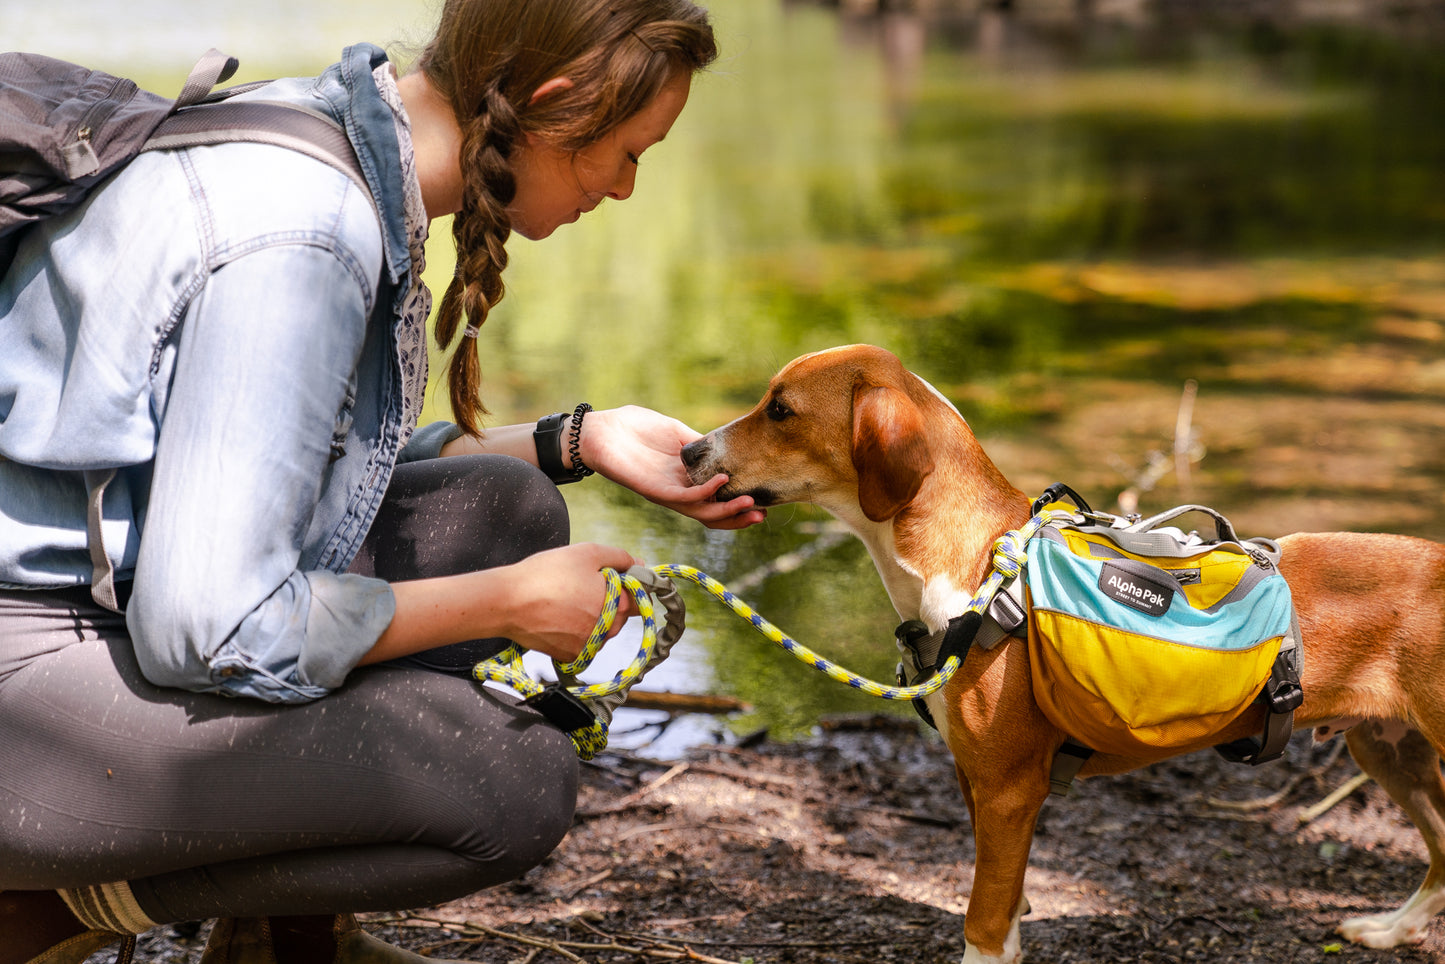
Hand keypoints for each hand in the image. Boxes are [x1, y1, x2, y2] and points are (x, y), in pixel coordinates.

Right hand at [502, 542, 641, 661]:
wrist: (508, 602)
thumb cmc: (548, 573)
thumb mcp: (587, 553)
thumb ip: (620, 557)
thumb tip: (640, 566)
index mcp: (616, 606)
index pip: (636, 599)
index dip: (625, 585)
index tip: (607, 577)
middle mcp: (606, 632)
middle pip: (617, 615)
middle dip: (605, 600)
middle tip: (579, 585)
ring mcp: (588, 647)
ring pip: (599, 629)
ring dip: (590, 616)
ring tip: (563, 599)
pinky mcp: (569, 656)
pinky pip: (581, 642)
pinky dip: (573, 631)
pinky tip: (555, 616)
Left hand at [578, 406, 765, 529]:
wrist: (600, 430)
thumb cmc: (635, 428)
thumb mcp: (676, 433)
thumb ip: (701, 444)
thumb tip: (728, 447)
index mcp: (685, 479)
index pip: (715, 499)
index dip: (737, 504)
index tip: (763, 502)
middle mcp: (677, 491)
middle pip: (711, 513)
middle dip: (737, 517)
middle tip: (761, 514)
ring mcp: (666, 492)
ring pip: (700, 512)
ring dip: (726, 510)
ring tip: (750, 503)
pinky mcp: (653, 489)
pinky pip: (683, 498)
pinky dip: (704, 493)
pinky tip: (722, 481)